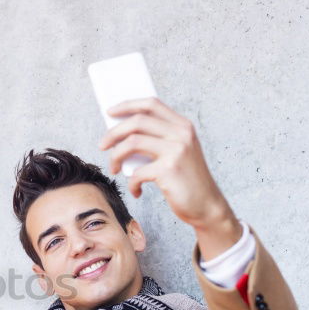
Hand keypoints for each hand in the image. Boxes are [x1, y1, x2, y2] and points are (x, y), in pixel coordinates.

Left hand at [97, 96, 234, 230]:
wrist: (207, 205)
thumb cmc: (185, 180)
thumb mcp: (177, 153)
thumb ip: (158, 139)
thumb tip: (120, 134)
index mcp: (183, 126)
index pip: (151, 104)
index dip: (127, 105)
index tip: (109, 112)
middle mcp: (181, 134)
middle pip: (137, 121)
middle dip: (113, 133)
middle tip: (102, 145)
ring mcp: (176, 150)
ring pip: (132, 142)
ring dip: (115, 157)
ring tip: (114, 169)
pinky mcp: (169, 170)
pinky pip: (136, 173)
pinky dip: (131, 184)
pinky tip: (136, 191)